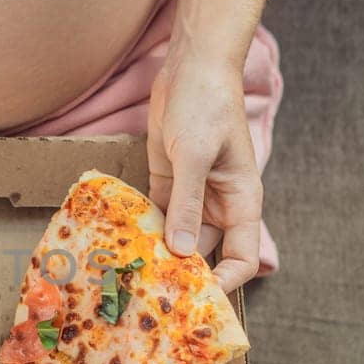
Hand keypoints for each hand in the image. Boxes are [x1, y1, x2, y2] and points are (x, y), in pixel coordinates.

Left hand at [146, 47, 262, 292]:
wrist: (191, 68)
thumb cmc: (206, 106)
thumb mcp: (195, 154)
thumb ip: (187, 202)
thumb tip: (180, 251)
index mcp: (240, 202)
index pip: (242, 257)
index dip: (224, 280)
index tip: (195, 296)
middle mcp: (218, 205)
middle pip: (204, 253)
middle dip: (181, 273)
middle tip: (149, 294)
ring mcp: (191, 195)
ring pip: (176, 237)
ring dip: (156, 253)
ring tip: (130, 276)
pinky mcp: (167, 182)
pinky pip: (156, 216)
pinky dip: (142, 228)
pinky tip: (121, 243)